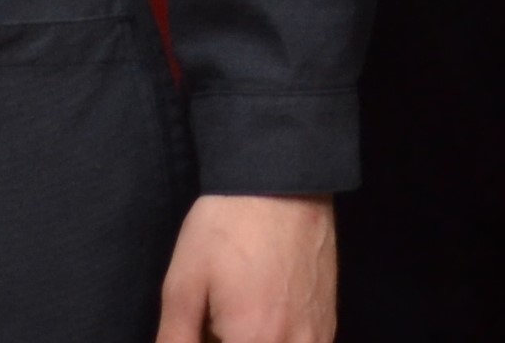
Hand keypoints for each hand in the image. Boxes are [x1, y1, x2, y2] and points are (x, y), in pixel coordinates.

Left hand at [156, 193, 333, 342]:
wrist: (281, 177)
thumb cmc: (226, 227)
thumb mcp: (183, 284)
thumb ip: (175, 340)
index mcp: (253, 341)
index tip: (204, 335)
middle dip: (229, 342)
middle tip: (215, 329)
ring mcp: (318, 335)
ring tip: (236, 324)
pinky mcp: (329, 321)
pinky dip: (282, 342)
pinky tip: (262, 324)